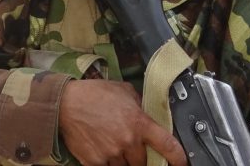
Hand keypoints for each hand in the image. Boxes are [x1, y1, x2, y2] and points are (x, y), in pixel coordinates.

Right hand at [58, 79, 187, 165]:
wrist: (66, 103)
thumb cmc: (94, 94)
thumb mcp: (124, 91)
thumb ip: (139, 104)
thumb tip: (147, 111)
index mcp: (139, 123)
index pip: (167, 144)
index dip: (178, 158)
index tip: (182, 164)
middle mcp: (127, 141)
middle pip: (143, 162)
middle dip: (140, 157)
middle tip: (132, 147)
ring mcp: (111, 154)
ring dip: (124, 161)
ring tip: (114, 146)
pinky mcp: (95, 162)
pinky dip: (108, 163)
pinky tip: (104, 151)